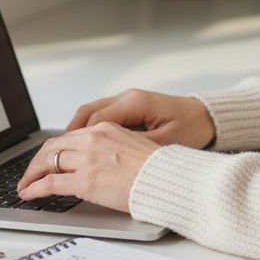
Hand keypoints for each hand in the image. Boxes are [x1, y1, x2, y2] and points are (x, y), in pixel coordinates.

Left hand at [16, 123, 160, 211]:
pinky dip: (34, 188)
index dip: (54, 150)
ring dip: (32, 175)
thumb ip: (113, 148)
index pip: (69, 136)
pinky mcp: (85, 181)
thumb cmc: (158, 169)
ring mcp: (87, 160)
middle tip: (31, 173)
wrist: (167, 180)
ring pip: (47, 162)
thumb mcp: (134, 146)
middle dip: (37, 161)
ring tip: (26, 186)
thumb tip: (103, 161)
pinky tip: (29, 194)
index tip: (48, 159)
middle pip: (53, 147)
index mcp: (105, 129)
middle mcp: (93, 139)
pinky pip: (50, 183)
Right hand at [66, 88, 215, 148]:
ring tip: (61, 155)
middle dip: (66, 137)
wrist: (210, 118)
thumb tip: (109, 161)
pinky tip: (83, 147)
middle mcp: (127, 97)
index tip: (61, 159)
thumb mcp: (164, 144)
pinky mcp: (131, 107)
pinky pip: (101, 116)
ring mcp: (128, 100)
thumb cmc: (193, 129)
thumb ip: (135, 148)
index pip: (94, 120)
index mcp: (134, 103)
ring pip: (90, 113)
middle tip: (50, 159)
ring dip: (75, 132)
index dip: (75, 141)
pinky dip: (88, 130)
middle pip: (85, 114)